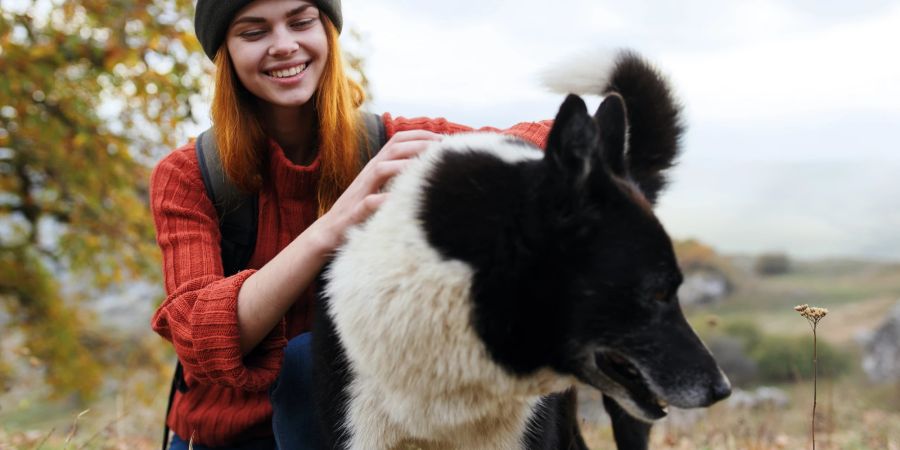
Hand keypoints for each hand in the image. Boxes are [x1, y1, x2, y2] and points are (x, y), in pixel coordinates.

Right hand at [311, 130, 441, 252]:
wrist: (330, 229)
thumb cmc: (362, 208)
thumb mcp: (381, 186)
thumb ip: (399, 173)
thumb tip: (428, 165)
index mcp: (377, 165)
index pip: (398, 140)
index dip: (421, 134)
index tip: (444, 138)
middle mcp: (370, 173)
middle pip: (394, 149)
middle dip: (420, 145)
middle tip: (443, 149)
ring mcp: (362, 191)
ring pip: (382, 169)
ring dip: (405, 165)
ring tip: (427, 167)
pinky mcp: (356, 212)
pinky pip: (370, 203)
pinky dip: (385, 200)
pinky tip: (400, 200)